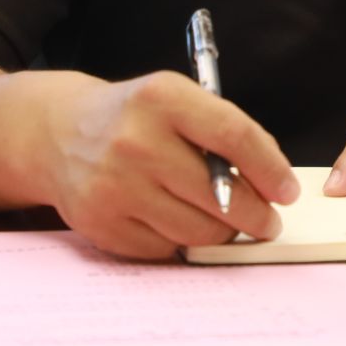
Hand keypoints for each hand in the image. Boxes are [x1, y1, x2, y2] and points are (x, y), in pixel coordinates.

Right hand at [30, 70, 299, 258]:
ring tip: (229, 223)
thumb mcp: (174, 98)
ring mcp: (115, 186)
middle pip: (220, 194)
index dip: (270, 169)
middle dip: (256, 214)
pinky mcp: (101, 223)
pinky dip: (182, 241)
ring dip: (224, 233)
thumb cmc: (133, 116)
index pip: (234, 136)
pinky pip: (165, 248)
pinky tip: (182, 223)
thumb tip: (270, 180)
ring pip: (196, 229)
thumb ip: (221, 130)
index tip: (286, 190)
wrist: (59, 133)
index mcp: (162, 98)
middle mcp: (135, 141)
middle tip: (268, 221)